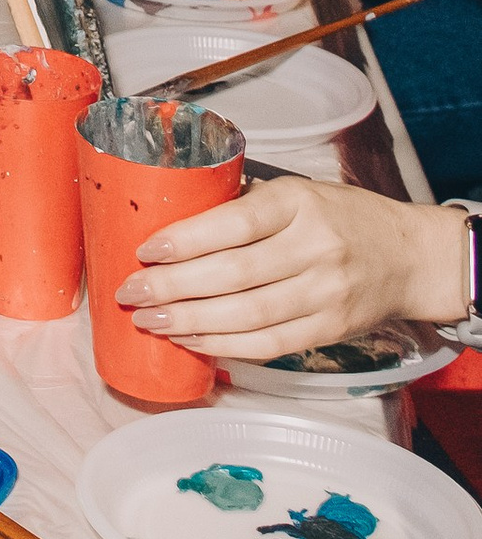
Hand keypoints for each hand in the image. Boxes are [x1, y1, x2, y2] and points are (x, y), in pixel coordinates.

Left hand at [118, 178, 470, 357]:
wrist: (409, 256)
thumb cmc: (343, 217)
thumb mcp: (298, 192)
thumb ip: (246, 205)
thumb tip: (176, 219)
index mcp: (299, 203)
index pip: (234, 223)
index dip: (185, 241)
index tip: (145, 251)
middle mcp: (314, 248)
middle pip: (233, 274)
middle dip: (173, 287)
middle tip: (131, 292)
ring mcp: (325, 294)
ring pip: (247, 316)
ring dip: (190, 321)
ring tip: (150, 320)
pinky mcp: (330, 330)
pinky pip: (269, 345)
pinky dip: (225, 346)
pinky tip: (191, 340)